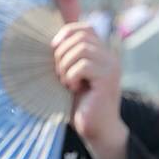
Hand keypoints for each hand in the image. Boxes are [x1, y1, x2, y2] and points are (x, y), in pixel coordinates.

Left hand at [52, 22, 126, 158]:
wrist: (97, 130)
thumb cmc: (80, 106)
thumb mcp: (70, 78)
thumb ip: (67, 60)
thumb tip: (48, 44)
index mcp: (101, 54)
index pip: (85, 28)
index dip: (66, 33)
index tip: (52, 49)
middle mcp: (109, 57)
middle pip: (81, 36)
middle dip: (62, 53)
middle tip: (58, 74)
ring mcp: (111, 66)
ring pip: (81, 49)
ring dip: (65, 66)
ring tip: (66, 83)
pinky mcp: (107, 78)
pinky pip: (83, 66)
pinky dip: (71, 76)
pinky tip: (73, 89)